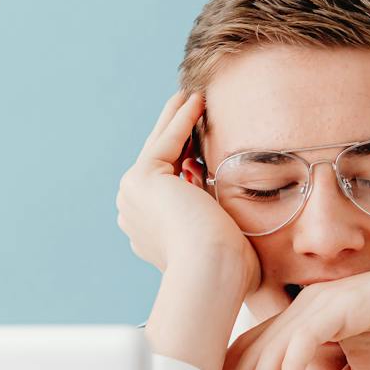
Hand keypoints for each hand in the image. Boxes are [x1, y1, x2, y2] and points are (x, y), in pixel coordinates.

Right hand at [115, 90, 258, 292]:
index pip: (168, 189)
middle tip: (190, 109)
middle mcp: (134, 215)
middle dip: (176, 137)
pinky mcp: (141, 179)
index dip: (185, 162)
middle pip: (159, 165)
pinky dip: (180, 119)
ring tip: (192, 97)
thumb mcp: (225, 245)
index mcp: (151, 234)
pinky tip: (195, 100)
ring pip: (159, 149)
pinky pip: (164, 141)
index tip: (202, 146)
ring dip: (176, 120)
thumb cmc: (228, 271)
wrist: (212, 272)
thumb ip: (222, 229)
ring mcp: (132, 197)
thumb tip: (237, 224)